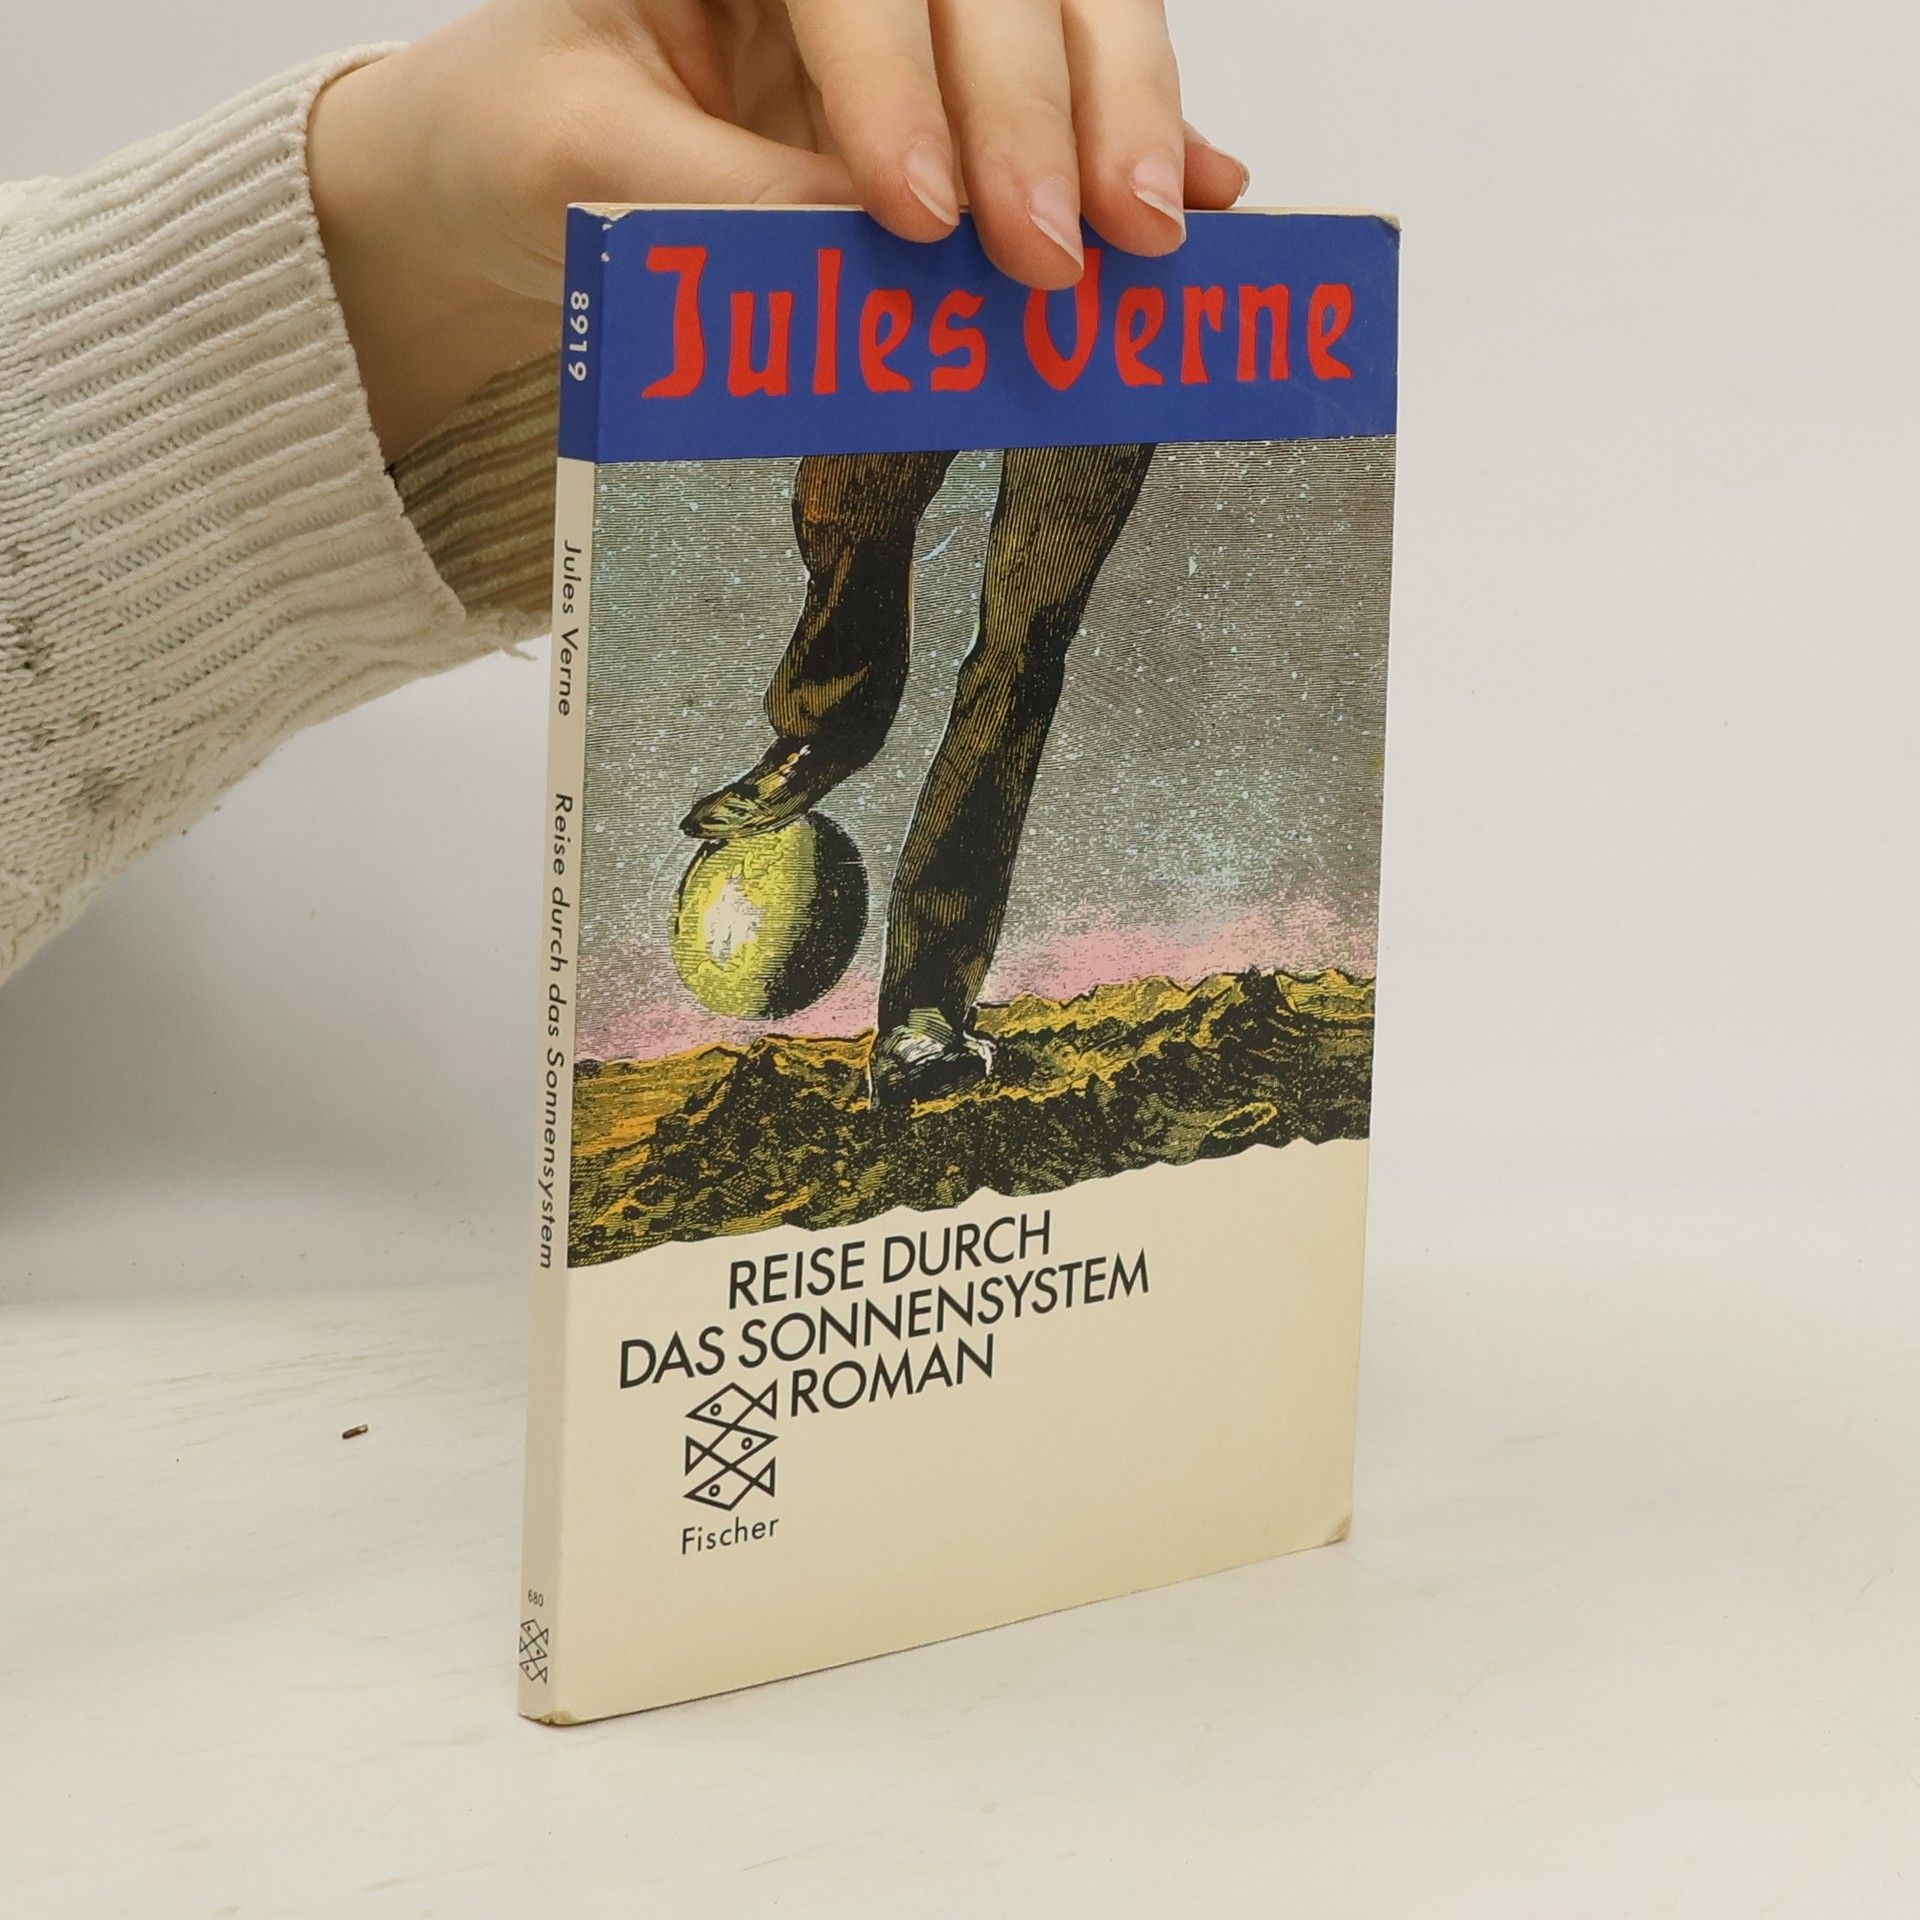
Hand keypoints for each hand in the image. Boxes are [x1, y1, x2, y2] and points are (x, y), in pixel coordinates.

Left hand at [309, 1, 1249, 458]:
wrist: (507, 179)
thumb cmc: (518, 140)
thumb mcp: (580, 160)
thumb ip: (717, 195)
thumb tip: (876, 257)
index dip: (898, 81)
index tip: (922, 213)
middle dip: (1041, 110)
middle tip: (1063, 247)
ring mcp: (916, 12)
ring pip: (1062, 10)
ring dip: (1122, 118)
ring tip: (1153, 229)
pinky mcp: (961, 86)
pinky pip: (1073, 93)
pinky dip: (1145, 140)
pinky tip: (1204, 190)